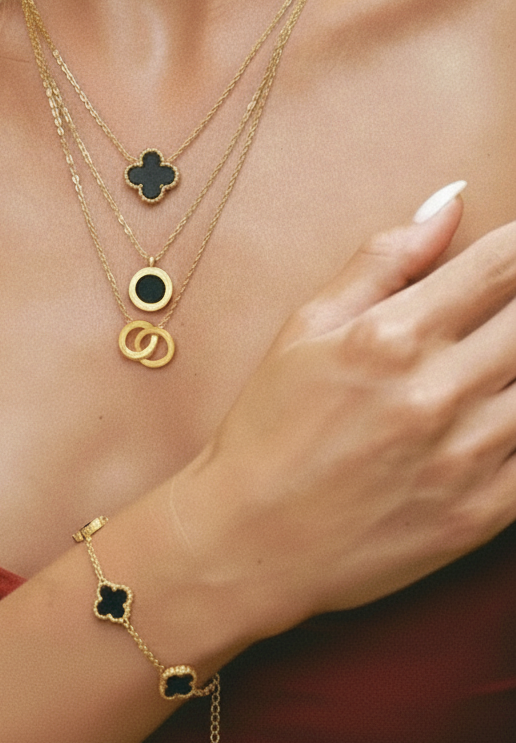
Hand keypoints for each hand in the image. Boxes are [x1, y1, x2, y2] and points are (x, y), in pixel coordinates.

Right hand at [174, 183, 515, 639]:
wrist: (252, 539)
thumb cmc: (269, 428)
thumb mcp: (303, 330)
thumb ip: (380, 261)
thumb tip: (449, 203)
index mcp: (390, 337)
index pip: (501, 266)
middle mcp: (438, 391)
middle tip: (505, 315)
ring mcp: (468, 456)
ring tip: (497, 358)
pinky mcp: (484, 513)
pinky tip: (502, 408)